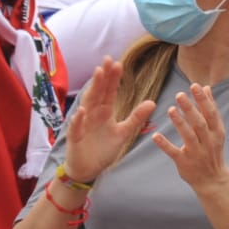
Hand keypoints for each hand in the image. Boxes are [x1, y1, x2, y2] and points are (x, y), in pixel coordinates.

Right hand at [61, 56, 158, 183]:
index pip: (109, 92)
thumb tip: (153, 102)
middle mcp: (92, 114)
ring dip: (92, 90)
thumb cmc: (103, 148)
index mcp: (104, 112)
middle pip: (98, 92)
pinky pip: (76, 127)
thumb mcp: (123, 132)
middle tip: (107, 60)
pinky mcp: (75, 138)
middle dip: (103, 77)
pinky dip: (78, 119)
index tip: (118, 63)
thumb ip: (136, 117)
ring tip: (97, 74)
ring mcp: (83, 124)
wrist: (88, 169)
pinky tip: (82, 110)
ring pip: (87, 104)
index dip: (113, 78)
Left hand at [151, 82, 228, 191]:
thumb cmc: (212, 150)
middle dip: (190, 109)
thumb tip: (207, 87)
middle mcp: (208, 142)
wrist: (212, 180)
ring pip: (188, 136)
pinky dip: (165, 144)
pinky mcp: (185, 163)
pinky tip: (155, 136)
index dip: (204, 100)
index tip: (195, 86)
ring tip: (171, 109)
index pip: (211, 113)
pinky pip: (174, 153)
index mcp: (216, 133)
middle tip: (180, 94)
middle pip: (199, 123)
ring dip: (180, 123)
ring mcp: (197, 153)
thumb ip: (210, 109)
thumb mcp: (216, 130)